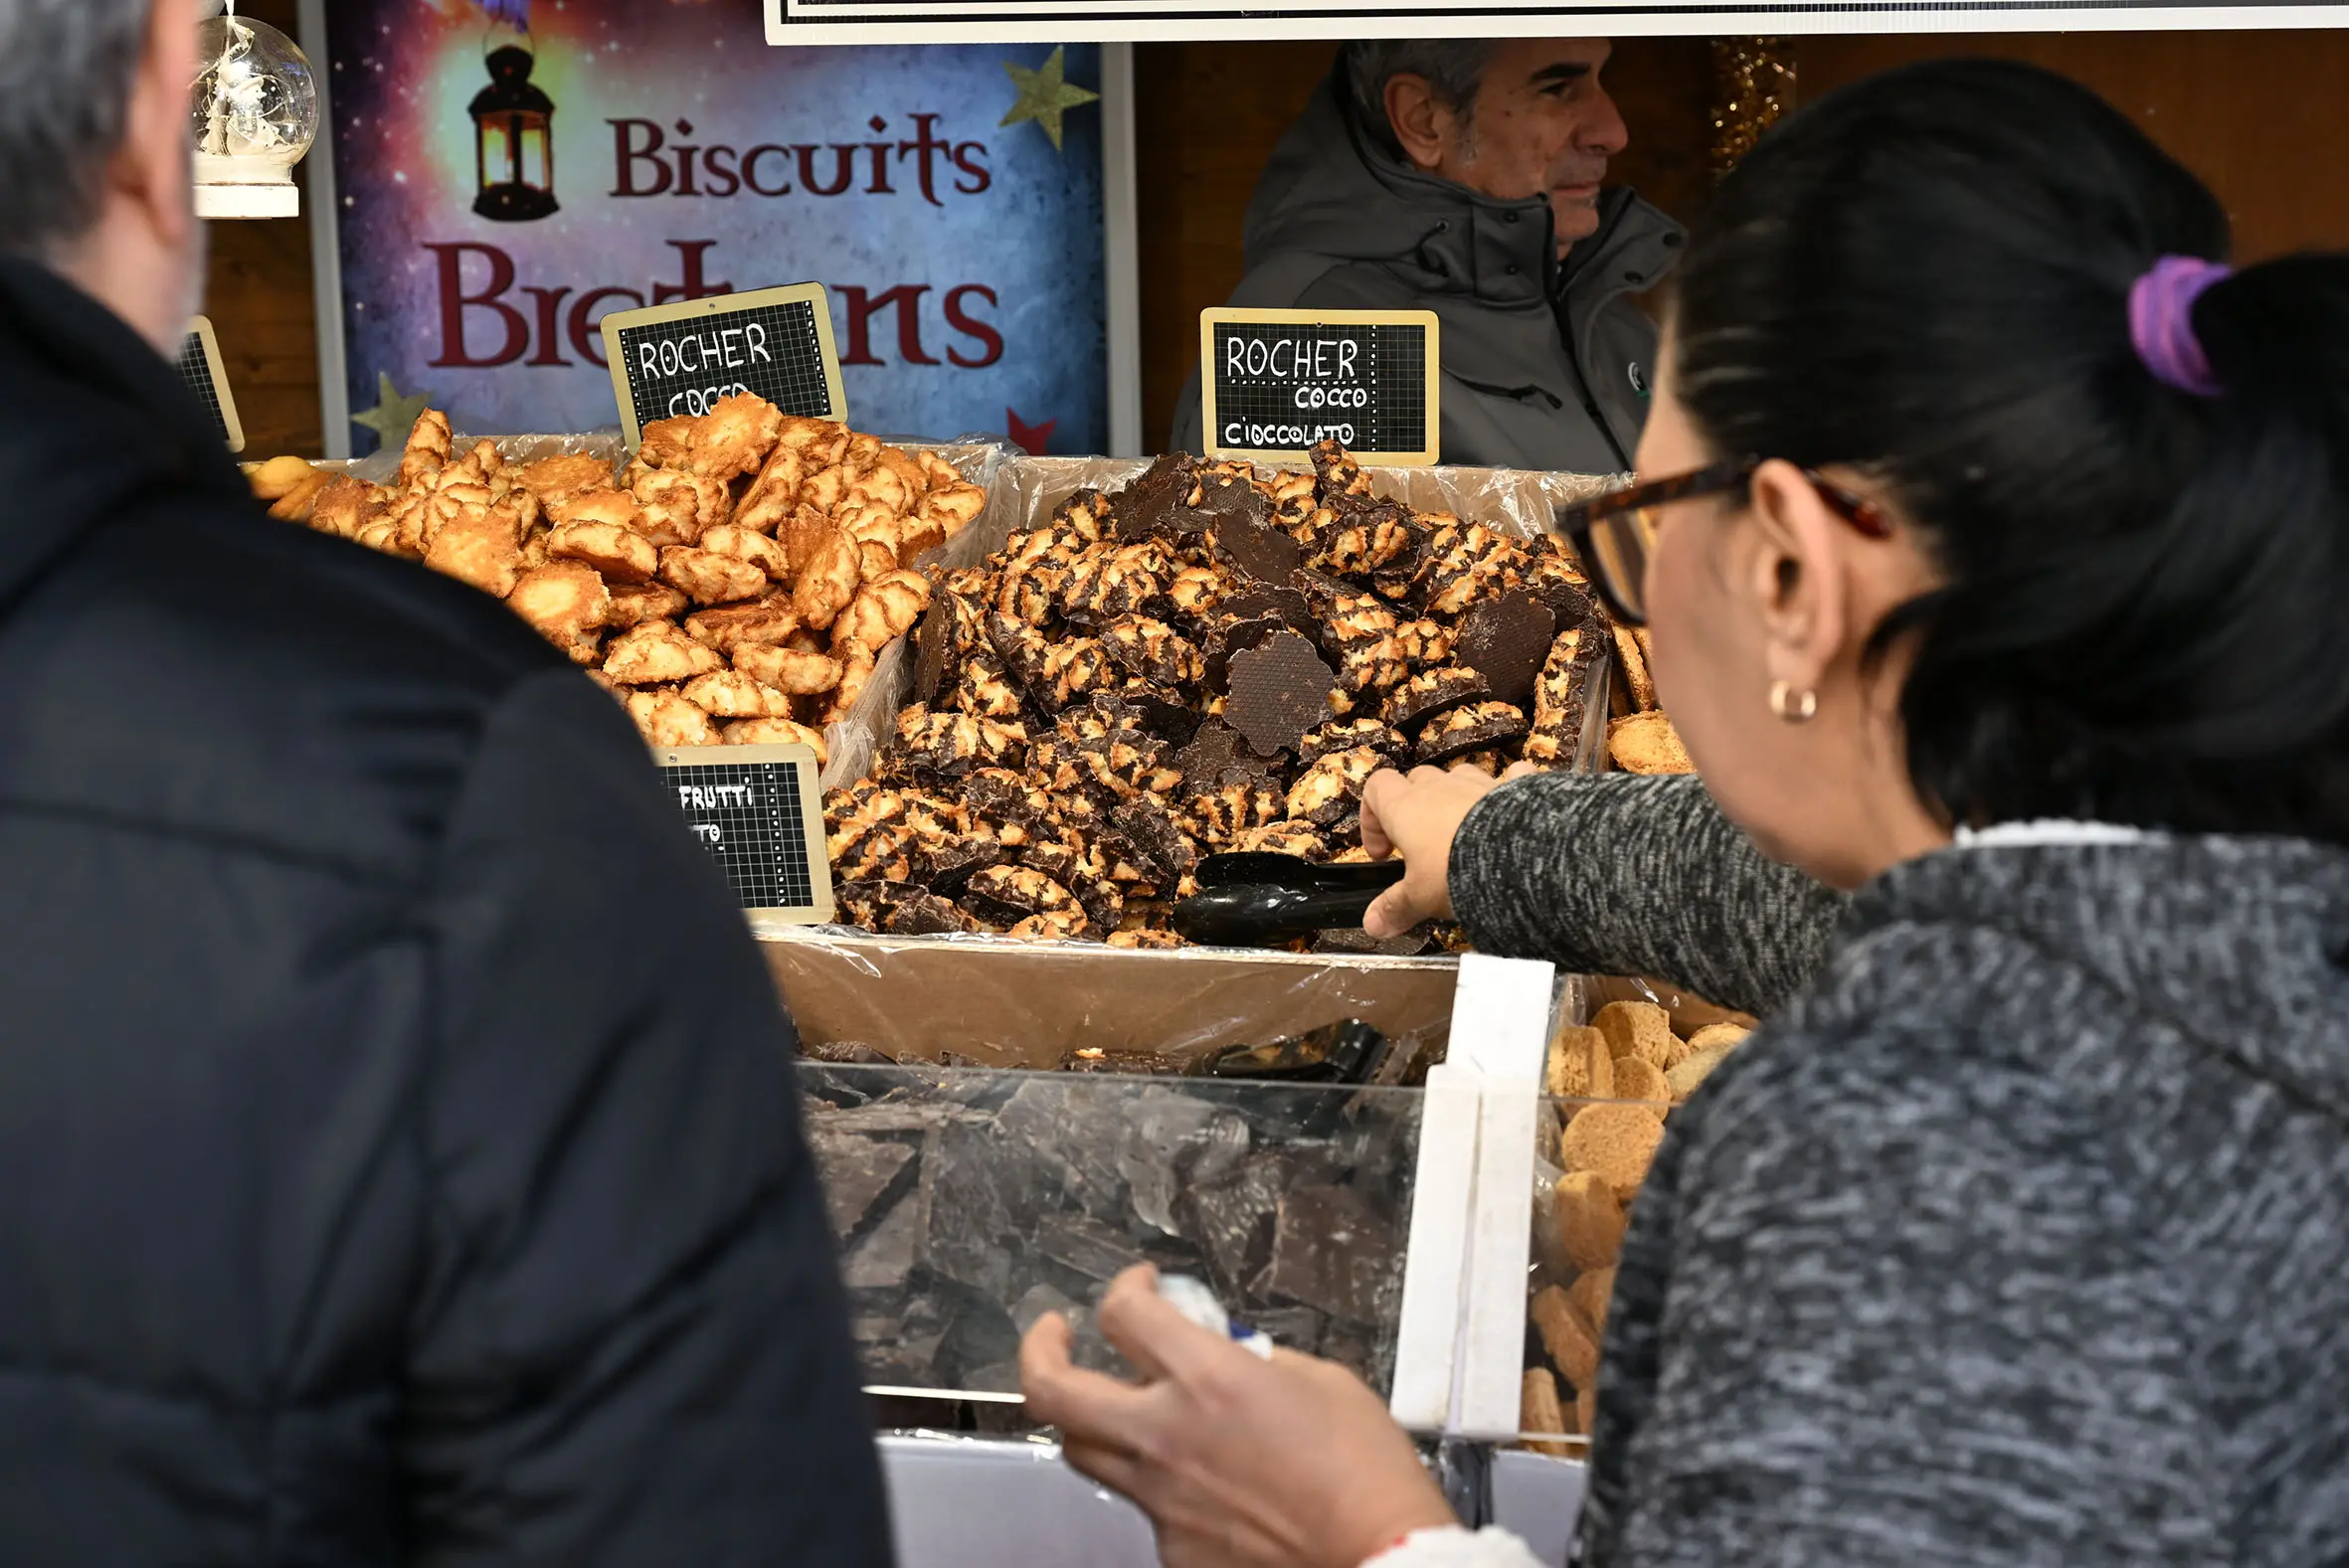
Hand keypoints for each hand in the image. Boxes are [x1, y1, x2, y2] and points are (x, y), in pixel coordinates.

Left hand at [1021, 1265, 1455, 1567]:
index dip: (1125, 1288)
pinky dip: (1159, 1483)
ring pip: (1082, 1450)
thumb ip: (1257, 1359)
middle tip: (1053, 1334)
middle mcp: (1165, 1435)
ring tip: (1116, 1407)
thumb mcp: (1320, 1380)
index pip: (1122, 1314)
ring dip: (1090, 1418)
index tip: (1139, 1288)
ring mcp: (1160, 1498)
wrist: (1377, 1557)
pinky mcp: (1172, 1547)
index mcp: (1206, 1378)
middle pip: (1052, 1388)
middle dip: (1039, 1349)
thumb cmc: (1364, 1471)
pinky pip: (1143, 1505)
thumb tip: (1229, 1354)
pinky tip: (1200, 1482)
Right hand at [1358, 762, 1538, 937]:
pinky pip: (1510, 775)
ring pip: (1458, 776)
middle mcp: (1440, 787)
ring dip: (1455, 797)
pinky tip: (1509, 805)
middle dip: (1414, 806)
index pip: (1376, 787)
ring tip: (1463, 831)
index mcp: (1406, 807)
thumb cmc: (1456, 872)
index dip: (1372, 816)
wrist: (1520, 858)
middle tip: (1421, 847)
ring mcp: (1479, 782)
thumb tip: (1371, 925)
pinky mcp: (1516, 786)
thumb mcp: (1420, 898)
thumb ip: (1395, 907)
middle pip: (1416, 780)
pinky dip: (1506, 787)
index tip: (1384, 852)